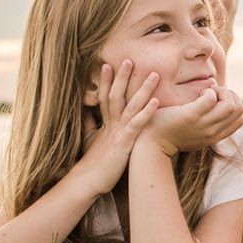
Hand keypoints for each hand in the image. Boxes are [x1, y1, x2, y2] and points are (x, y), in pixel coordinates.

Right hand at [74, 60, 160, 195]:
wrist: (86, 183)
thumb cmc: (92, 165)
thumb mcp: (91, 142)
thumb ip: (91, 127)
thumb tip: (89, 114)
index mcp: (104, 124)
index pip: (104, 97)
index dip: (105, 81)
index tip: (108, 64)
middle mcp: (111, 125)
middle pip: (116, 95)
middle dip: (122, 77)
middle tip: (130, 59)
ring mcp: (117, 133)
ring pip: (130, 105)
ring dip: (142, 89)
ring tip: (154, 75)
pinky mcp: (124, 143)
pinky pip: (137, 125)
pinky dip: (146, 112)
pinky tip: (156, 102)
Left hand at [138, 85, 242, 156]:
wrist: (150, 143)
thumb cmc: (170, 133)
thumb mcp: (194, 131)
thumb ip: (207, 120)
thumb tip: (215, 95)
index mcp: (215, 136)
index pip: (241, 119)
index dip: (233, 104)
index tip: (217, 100)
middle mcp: (213, 132)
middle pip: (239, 110)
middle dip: (230, 95)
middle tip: (214, 93)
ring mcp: (204, 125)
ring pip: (230, 105)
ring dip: (221, 92)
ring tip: (207, 92)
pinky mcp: (191, 116)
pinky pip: (211, 98)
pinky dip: (208, 91)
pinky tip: (198, 93)